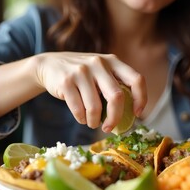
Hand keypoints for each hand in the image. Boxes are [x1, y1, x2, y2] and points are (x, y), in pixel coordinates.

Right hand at [32, 52, 146, 131]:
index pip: (136, 80)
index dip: (141, 98)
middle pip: (117, 97)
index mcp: (113, 61)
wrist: (49, 65)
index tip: (137, 113)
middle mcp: (99, 63)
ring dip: (94, 121)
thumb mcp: (101, 71)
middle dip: (115, 118)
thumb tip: (130, 116)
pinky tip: (81, 118)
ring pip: (95, 107)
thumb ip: (115, 85)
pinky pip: (79, 109)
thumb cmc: (82, 75)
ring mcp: (81, 71)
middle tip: (110, 128)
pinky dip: (81, 119)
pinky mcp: (66, 81)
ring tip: (92, 122)